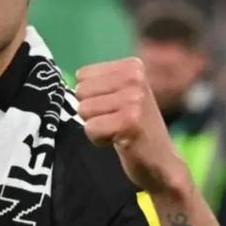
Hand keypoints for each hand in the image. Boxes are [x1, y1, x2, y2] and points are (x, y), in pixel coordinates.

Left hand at [75, 57, 188, 193]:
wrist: (160, 159)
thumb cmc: (132, 125)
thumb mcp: (119, 93)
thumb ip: (97, 82)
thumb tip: (65, 79)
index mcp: (132, 66)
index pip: (82, 76)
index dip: (92, 96)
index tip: (114, 107)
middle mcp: (135, 78)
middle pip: (81, 91)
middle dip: (92, 111)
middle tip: (115, 120)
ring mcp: (135, 99)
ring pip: (84, 109)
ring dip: (96, 125)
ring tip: (118, 129)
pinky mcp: (130, 121)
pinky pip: (91, 128)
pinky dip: (99, 139)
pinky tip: (119, 140)